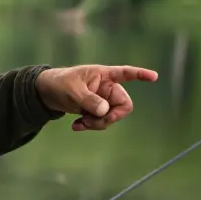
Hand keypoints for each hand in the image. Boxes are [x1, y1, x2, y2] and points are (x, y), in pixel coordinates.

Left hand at [36, 64, 157, 131]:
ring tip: (79, 123)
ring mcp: (102, 100)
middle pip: (123, 106)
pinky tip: (76, 126)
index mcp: (104, 75)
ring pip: (111, 117)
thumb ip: (89, 100)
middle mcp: (107, 87)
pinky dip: (90, 126)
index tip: (154, 77)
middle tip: (92, 122)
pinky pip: (101, 122)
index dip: (140, 75)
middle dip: (110, 117)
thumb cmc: (60, 84)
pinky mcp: (95, 110)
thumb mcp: (72, 91)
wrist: (46, 92)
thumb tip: (105, 111)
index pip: (126, 73)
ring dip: (97, 124)